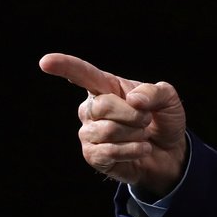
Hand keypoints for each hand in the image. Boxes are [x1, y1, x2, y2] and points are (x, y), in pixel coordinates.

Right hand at [39, 53, 188, 197]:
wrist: (170, 152)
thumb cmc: (163, 119)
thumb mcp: (169, 100)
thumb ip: (155, 92)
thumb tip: (133, 99)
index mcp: (107, 87)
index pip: (83, 74)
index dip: (65, 66)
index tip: (46, 61)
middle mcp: (92, 108)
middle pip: (103, 106)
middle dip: (134, 114)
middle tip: (147, 119)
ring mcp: (89, 132)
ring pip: (107, 130)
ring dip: (135, 134)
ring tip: (142, 134)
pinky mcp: (92, 155)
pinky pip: (109, 152)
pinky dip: (133, 150)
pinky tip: (141, 149)